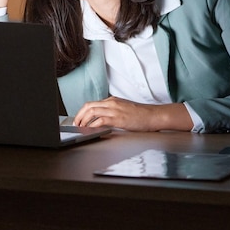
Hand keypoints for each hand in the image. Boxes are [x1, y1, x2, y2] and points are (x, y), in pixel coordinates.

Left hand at [73, 97, 193, 131]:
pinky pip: (100, 120)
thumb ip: (113, 111)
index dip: (82, 112)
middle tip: (76, 124)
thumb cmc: (141, 114)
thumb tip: (101, 119)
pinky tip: (90, 129)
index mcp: (112, 100)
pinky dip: (93, 125)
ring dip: (83, 120)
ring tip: (81, 128)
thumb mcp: (124, 109)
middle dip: (79, 115)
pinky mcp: (118, 118)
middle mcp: (111, 102)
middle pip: (89, 106)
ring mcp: (114, 109)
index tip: (79, 119)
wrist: (153, 115)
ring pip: (92, 111)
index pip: (92, 103)